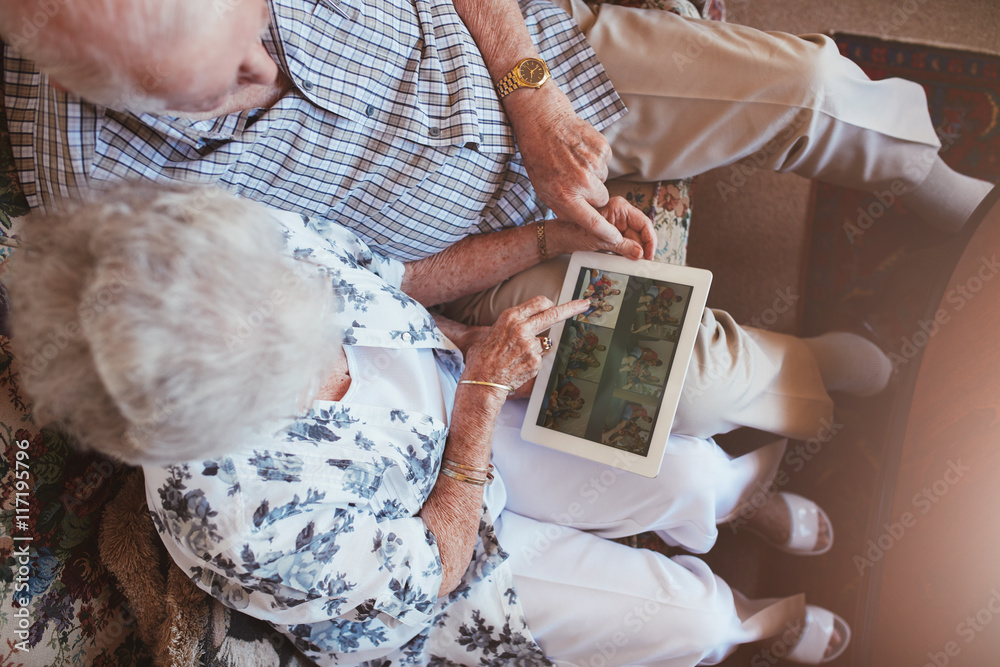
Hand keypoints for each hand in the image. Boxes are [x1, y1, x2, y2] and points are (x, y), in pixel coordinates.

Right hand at [462, 296, 588, 395]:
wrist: (482, 381)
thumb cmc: (483, 358)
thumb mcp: (492, 332)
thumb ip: (511, 326)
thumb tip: (524, 324)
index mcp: (511, 317)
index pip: (539, 302)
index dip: (551, 303)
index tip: (562, 303)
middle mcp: (522, 328)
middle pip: (553, 314)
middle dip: (572, 307)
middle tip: (585, 304)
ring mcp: (531, 345)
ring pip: (544, 342)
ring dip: (535, 348)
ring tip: (516, 357)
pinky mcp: (536, 361)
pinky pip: (540, 358)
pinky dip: (532, 362)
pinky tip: (519, 366)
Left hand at [505, 86, 619, 244]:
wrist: (542, 120)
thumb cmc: (539, 155)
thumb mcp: (542, 188)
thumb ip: (563, 207)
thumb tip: (580, 221)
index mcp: (565, 195)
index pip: (593, 222)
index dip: (607, 233)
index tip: (615, 239)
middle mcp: (582, 181)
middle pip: (602, 199)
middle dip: (593, 194)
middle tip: (575, 180)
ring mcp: (594, 164)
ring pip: (604, 180)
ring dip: (593, 175)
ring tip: (573, 161)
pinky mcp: (602, 148)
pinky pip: (606, 163)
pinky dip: (595, 159)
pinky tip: (579, 151)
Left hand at [545, 196, 656, 259]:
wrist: (561, 238)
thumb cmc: (574, 232)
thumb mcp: (600, 241)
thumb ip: (621, 246)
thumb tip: (639, 253)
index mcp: (619, 207)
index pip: (644, 223)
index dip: (650, 240)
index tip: (649, 255)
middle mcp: (621, 213)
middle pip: (641, 233)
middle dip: (642, 248)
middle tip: (643, 263)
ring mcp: (618, 223)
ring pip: (634, 240)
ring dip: (634, 252)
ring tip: (633, 263)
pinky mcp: (614, 233)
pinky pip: (626, 243)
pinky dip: (627, 252)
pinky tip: (625, 259)